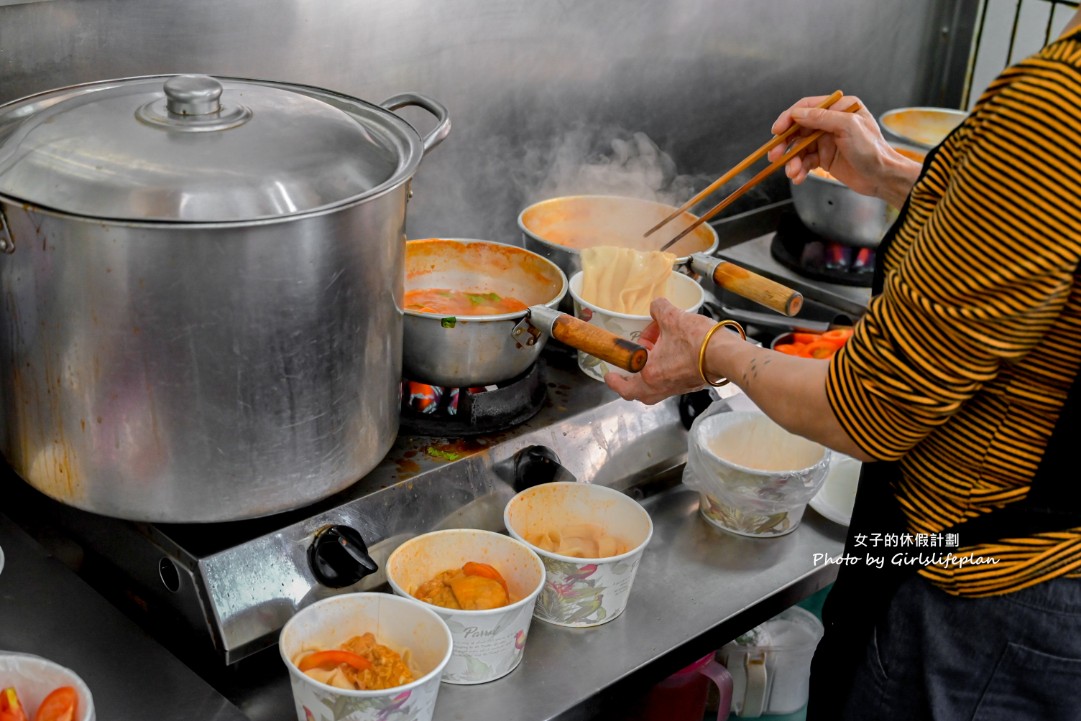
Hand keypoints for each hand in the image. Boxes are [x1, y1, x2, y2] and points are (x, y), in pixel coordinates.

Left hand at [604, 298, 719, 403]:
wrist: (726, 355)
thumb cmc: (699, 342)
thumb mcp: (674, 318)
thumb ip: (660, 309)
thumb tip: (657, 305)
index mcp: (650, 374)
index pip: (625, 386)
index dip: (614, 381)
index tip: (609, 375)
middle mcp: (662, 387)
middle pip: (639, 391)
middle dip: (633, 376)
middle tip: (633, 360)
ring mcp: (677, 388)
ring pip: (656, 386)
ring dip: (651, 369)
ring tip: (656, 349)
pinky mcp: (691, 385)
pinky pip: (671, 381)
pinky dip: (666, 369)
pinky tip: (673, 351)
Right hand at [767, 94, 906, 200]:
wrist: (882, 177)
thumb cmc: (872, 149)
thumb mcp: (848, 127)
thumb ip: (822, 118)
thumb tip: (797, 114)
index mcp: (839, 108)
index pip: (807, 107)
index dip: (789, 118)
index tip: (777, 131)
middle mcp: (831, 122)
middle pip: (798, 129)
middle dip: (786, 143)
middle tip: (775, 155)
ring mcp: (826, 140)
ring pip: (799, 148)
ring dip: (792, 161)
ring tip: (792, 172)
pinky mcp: (824, 158)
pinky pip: (805, 161)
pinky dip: (799, 169)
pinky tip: (798, 177)